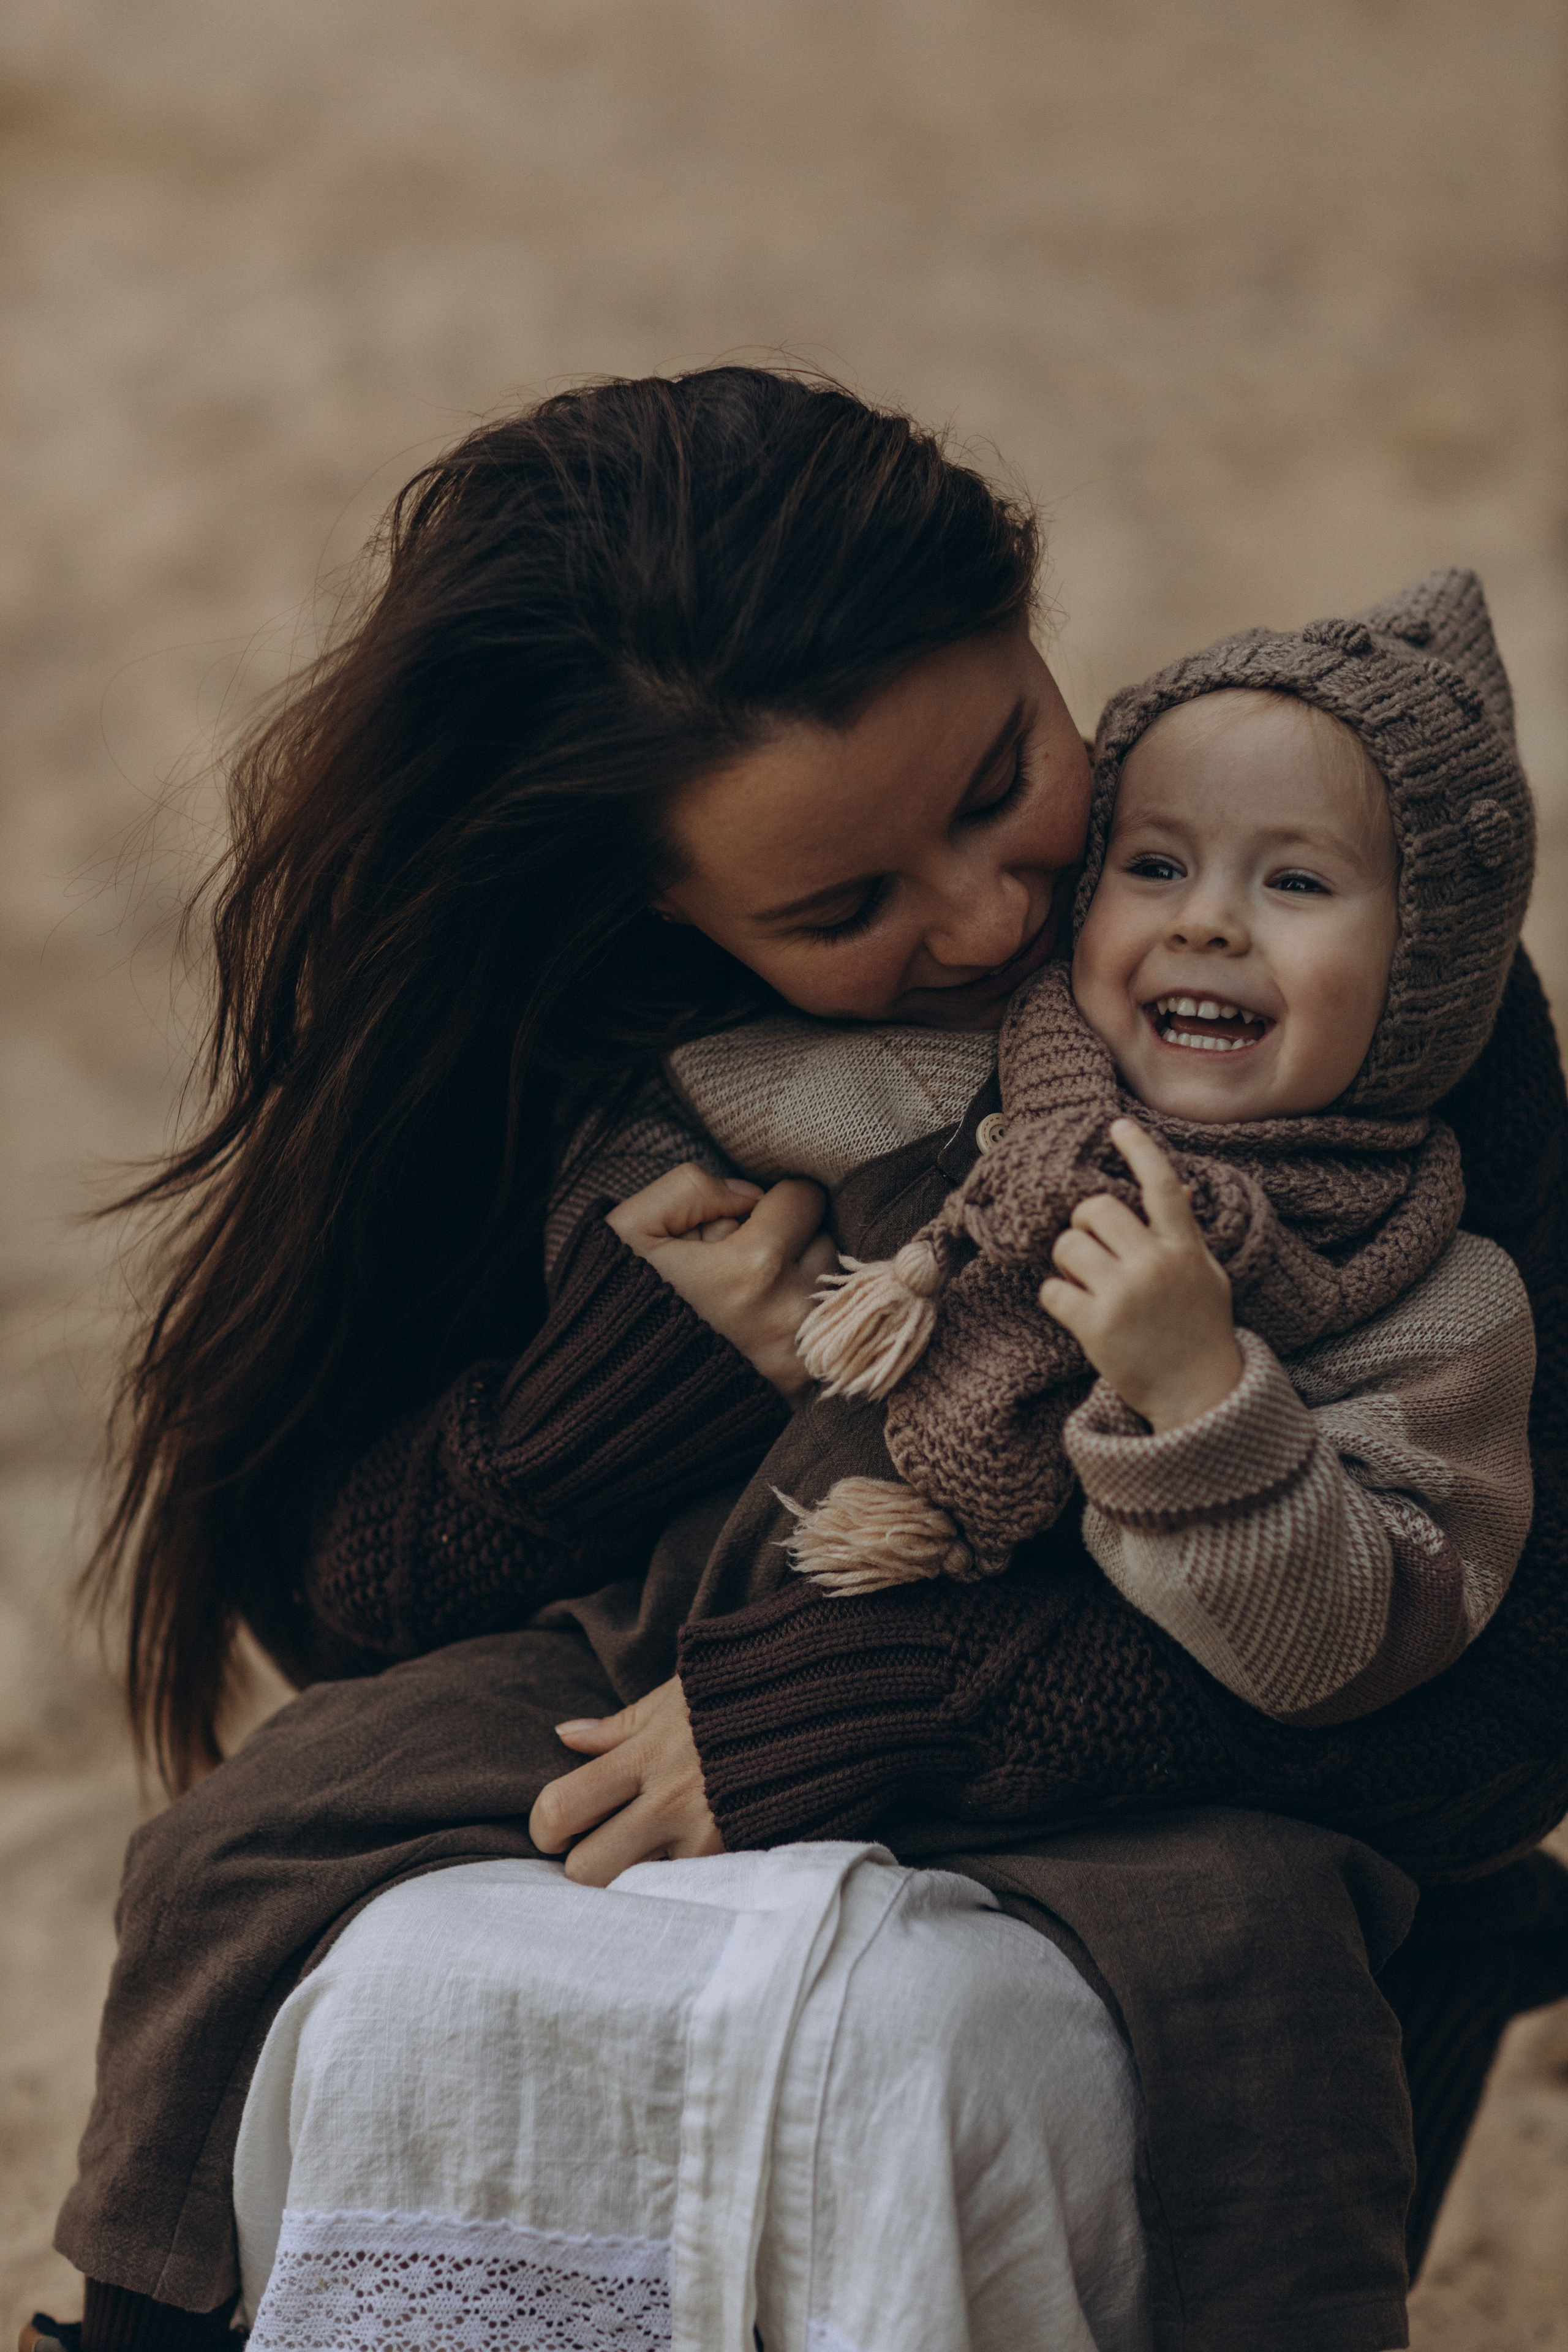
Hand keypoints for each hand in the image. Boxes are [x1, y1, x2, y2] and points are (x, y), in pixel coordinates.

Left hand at [529, 1676, 722, 1885]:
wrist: (822, 1705)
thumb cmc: (739, 1695)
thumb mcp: (673, 1699)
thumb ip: (617, 1727)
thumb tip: (565, 1736)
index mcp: (646, 1756)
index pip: (563, 1807)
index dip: (545, 1825)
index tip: (555, 1825)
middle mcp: (671, 1803)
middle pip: (589, 1870)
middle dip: (582, 1864)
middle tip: (596, 1846)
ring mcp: (707, 1838)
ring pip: (636, 1891)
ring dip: (632, 1876)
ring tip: (646, 1851)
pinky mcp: (738, 1858)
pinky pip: (687, 1888)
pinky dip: (679, 1878)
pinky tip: (687, 1856)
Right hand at [608, 1164, 837, 1403]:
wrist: (608, 1402)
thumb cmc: (617, 1309)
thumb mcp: (630, 1229)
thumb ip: (690, 1188)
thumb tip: (748, 1194)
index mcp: (754, 1265)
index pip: (806, 1198)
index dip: (772, 1201)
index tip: (743, 1220)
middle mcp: (790, 1312)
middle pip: (825, 1243)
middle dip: (792, 1240)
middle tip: (741, 1259)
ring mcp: (800, 1357)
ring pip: (829, 1291)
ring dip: (799, 1283)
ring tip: (747, 1297)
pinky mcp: (800, 1393)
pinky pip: (823, 1340)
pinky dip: (799, 1329)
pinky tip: (755, 1334)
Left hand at [1038, 1118, 1241, 1431]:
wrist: (1199, 1396)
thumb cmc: (1201, 1331)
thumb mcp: (1206, 1276)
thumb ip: (1184, 1235)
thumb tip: (1175, 1189)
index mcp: (1183, 1248)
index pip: (1161, 1186)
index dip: (1139, 1150)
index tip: (1118, 1125)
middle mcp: (1154, 1264)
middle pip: (1095, 1208)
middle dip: (1084, 1225)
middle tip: (1092, 1250)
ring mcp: (1124, 1295)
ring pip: (1066, 1245)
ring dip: (1066, 1262)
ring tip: (1084, 1283)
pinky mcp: (1096, 1327)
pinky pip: (1051, 1291)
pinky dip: (1056, 1299)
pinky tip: (1076, 1312)